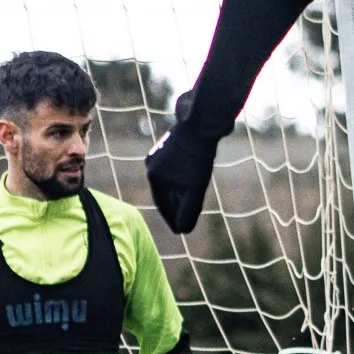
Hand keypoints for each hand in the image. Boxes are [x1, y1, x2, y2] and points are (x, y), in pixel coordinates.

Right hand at [145, 91, 220, 233]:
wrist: (201, 123)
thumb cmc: (198, 156)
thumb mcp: (195, 187)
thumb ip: (188, 209)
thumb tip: (182, 230)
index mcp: (154, 176)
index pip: (163, 205)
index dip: (173, 220)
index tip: (180, 231)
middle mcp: (152, 165)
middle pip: (165, 193)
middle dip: (175, 208)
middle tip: (183, 221)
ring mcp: (159, 154)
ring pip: (170, 181)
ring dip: (178, 193)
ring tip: (187, 204)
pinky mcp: (169, 146)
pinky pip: (174, 169)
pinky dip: (181, 179)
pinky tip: (190, 182)